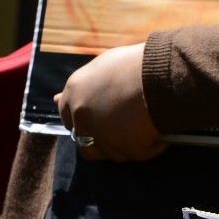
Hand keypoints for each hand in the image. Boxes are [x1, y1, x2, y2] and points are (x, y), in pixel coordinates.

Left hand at [55, 43, 167, 161]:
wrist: (162, 73)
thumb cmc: (139, 63)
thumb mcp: (106, 65)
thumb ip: (86, 85)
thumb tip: (56, 99)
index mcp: (75, 91)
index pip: (67, 117)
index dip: (84, 123)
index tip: (101, 124)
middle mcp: (82, 114)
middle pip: (86, 143)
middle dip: (104, 143)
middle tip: (125, 135)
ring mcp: (102, 134)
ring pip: (113, 154)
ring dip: (130, 147)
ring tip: (149, 133)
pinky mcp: (126, 147)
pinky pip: (140, 154)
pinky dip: (152, 148)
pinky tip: (163, 137)